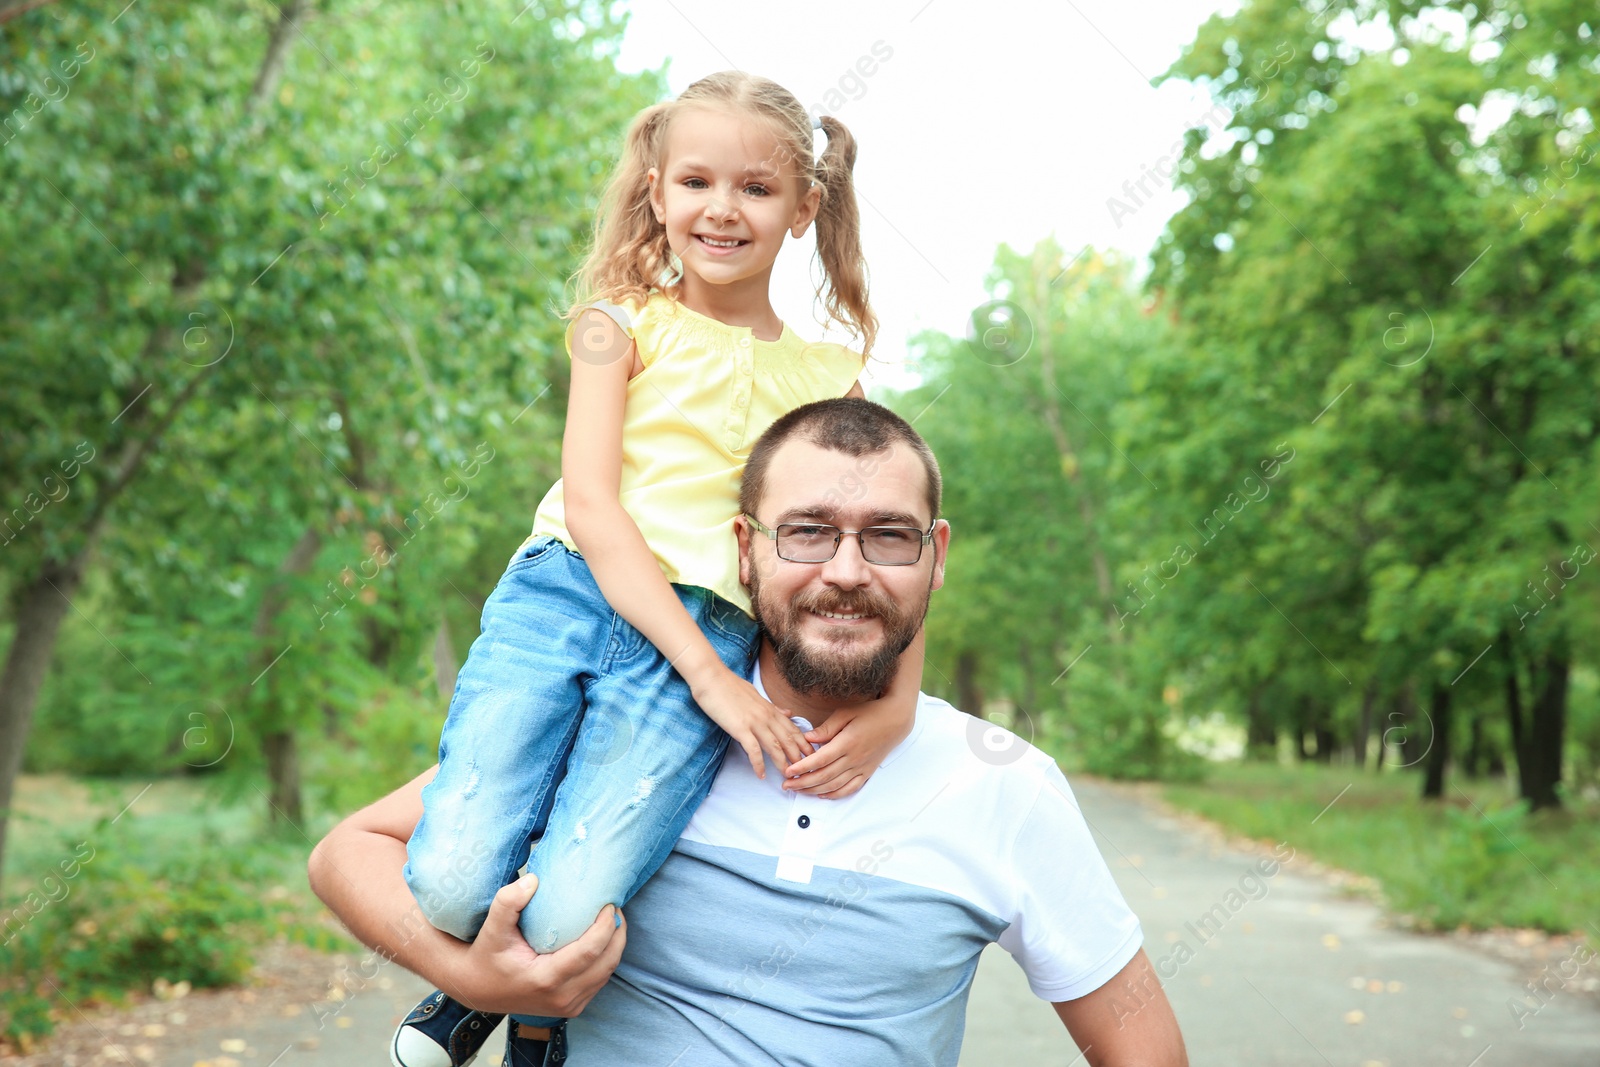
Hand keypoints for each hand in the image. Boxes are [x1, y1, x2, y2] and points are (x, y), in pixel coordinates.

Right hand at [442, 874, 623, 1017]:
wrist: (476, 987)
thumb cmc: (486, 955)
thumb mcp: (492, 927)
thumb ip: (508, 901)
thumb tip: (534, 879)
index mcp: (545, 979)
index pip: (590, 952)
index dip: (606, 927)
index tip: (609, 904)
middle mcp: (561, 998)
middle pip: (606, 963)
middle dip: (617, 933)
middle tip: (615, 907)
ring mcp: (568, 1006)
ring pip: (606, 973)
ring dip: (614, 945)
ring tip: (612, 919)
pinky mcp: (572, 1007)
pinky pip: (599, 981)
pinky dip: (606, 959)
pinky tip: (602, 938)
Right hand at [692, 668, 810, 778]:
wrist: (711, 678)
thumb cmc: (729, 685)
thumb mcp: (755, 694)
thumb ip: (772, 707)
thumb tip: (787, 713)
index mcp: (770, 708)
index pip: (792, 728)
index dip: (803, 743)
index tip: (811, 755)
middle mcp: (766, 716)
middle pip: (788, 739)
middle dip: (798, 757)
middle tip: (805, 771)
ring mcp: (754, 722)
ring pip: (774, 746)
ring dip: (782, 763)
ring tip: (788, 776)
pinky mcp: (740, 728)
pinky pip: (753, 750)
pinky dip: (758, 764)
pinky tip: (761, 775)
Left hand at [783, 702, 913, 798]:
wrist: (896, 720)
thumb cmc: (870, 713)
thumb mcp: (846, 713)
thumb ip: (827, 728)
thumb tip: (808, 738)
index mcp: (847, 742)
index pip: (821, 759)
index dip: (803, 767)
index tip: (788, 771)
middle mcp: (854, 759)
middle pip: (824, 776)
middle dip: (803, 783)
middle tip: (786, 785)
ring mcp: (861, 767)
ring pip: (835, 785)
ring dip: (814, 791)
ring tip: (798, 790)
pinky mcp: (867, 772)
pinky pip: (850, 789)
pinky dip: (835, 794)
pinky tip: (823, 795)